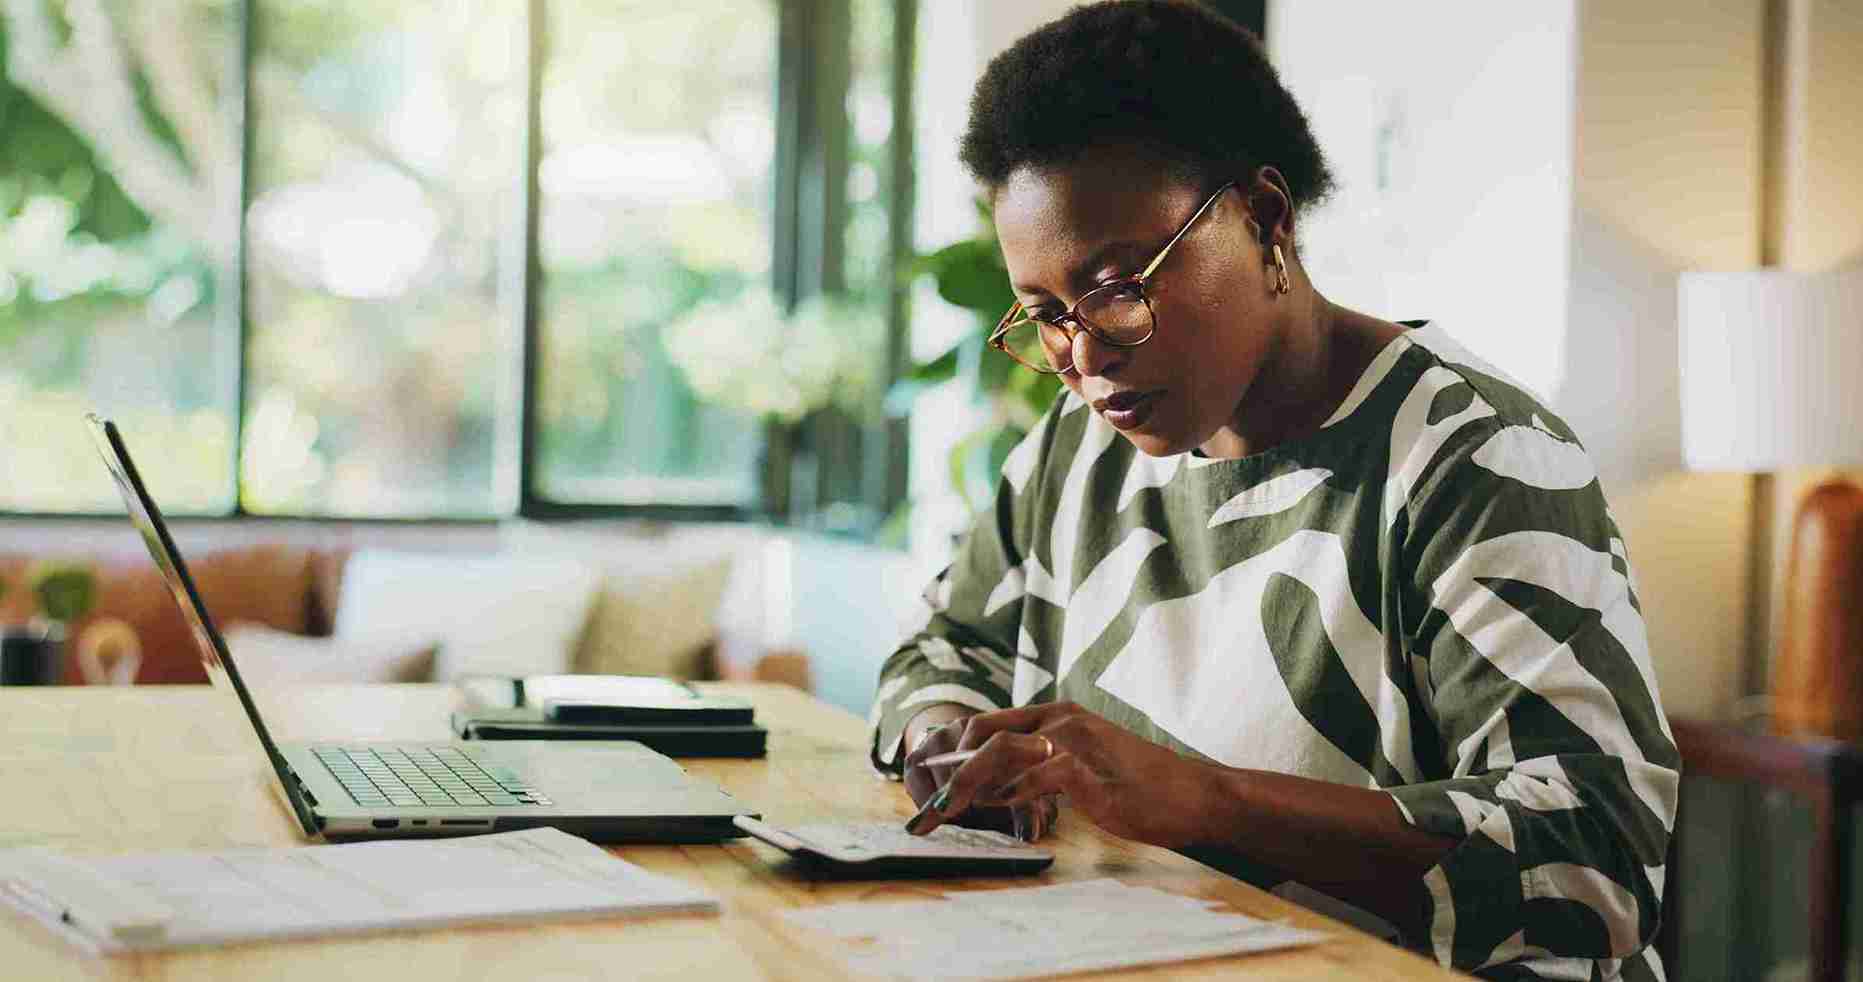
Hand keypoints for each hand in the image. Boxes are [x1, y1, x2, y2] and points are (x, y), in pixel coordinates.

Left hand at [906, 701, 1208, 847]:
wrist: (1195, 796)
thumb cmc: (1141, 790)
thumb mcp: (1083, 772)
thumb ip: (1042, 772)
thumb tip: (997, 791)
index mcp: (1057, 715)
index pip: (985, 723)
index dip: (946, 748)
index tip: (920, 777)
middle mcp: (1060, 719)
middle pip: (980, 730)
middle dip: (942, 767)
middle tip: (923, 808)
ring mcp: (1075, 740)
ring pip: (998, 749)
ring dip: (963, 783)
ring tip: (942, 813)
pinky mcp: (1089, 770)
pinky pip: (1034, 777)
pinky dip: (1007, 796)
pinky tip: (992, 815)